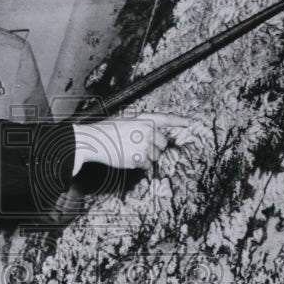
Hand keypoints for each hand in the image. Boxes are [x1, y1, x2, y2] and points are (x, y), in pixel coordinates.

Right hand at [72, 113, 193, 172]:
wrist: (95, 140)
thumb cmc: (107, 130)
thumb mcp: (126, 121)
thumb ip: (142, 126)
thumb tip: (154, 136)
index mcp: (144, 119)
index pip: (166, 118)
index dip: (179, 120)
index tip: (189, 122)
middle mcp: (147, 131)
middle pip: (163, 143)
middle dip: (156, 147)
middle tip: (141, 146)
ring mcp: (144, 145)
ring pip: (156, 156)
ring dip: (147, 157)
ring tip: (132, 151)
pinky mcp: (139, 158)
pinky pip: (147, 165)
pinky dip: (141, 165)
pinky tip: (130, 158)